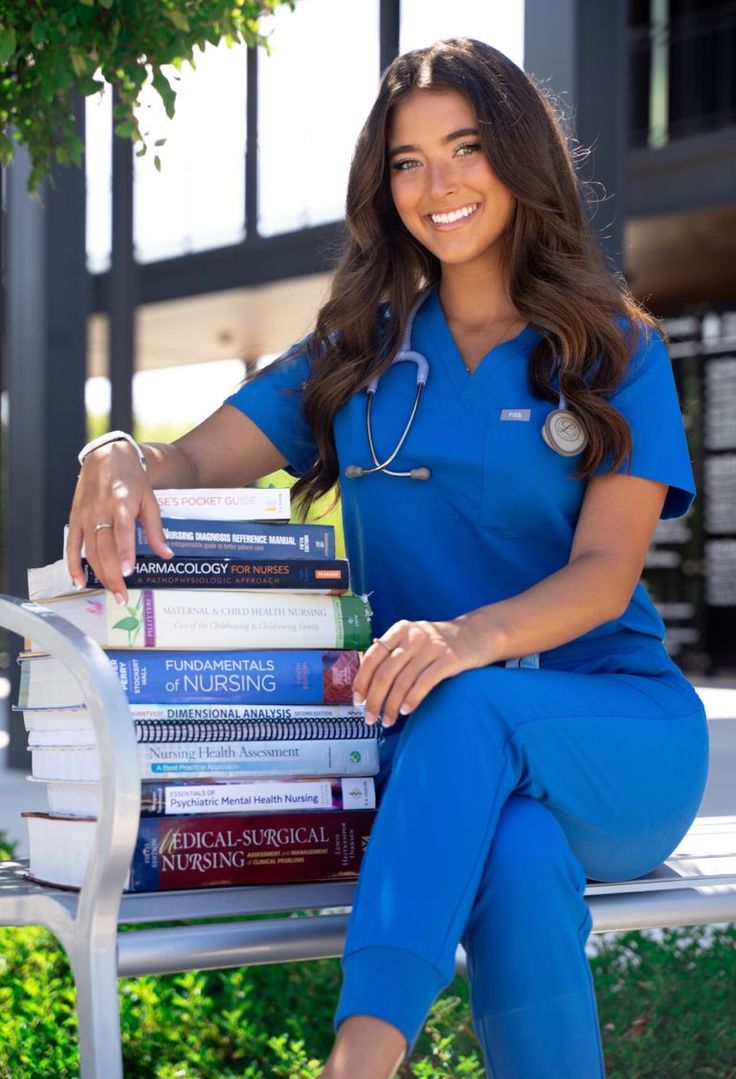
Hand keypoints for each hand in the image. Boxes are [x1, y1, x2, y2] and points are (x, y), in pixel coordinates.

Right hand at [66, 442, 171, 603]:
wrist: (106, 457)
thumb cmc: (131, 479)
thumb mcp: (150, 500)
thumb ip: (156, 529)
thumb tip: (167, 554)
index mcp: (122, 503)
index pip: (122, 532)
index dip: (125, 553)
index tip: (129, 572)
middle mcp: (100, 510)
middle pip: (104, 548)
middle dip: (113, 575)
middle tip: (122, 596)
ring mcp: (85, 515)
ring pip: (89, 551)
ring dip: (99, 574)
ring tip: (112, 592)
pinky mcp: (74, 518)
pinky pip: (72, 545)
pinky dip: (73, 565)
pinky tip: (80, 581)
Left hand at [352, 616, 499, 726]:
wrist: (478, 634)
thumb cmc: (440, 643)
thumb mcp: (413, 639)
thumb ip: (393, 653)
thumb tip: (366, 681)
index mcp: (400, 629)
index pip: (372, 656)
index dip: (362, 680)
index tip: (358, 700)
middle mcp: (414, 635)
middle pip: (385, 672)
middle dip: (374, 699)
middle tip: (369, 717)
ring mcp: (433, 646)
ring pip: (403, 681)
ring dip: (391, 705)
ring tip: (387, 721)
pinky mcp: (450, 659)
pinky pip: (425, 682)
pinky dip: (412, 699)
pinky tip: (406, 711)